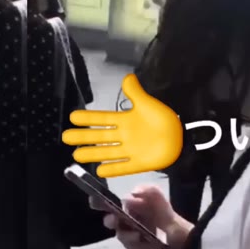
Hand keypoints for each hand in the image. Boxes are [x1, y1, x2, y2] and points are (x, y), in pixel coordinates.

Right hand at [62, 74, 182, 177]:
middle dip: (84, 137)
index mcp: (126, 120)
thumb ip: (136, 93)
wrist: (182, 136)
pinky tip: (99, 171)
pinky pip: (123, 167)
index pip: (103, 119)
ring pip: (108, 152)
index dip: (89, 119)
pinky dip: (112, 169)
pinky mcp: (140, 163)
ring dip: (93, 153)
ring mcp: (131, 150)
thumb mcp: (148, 104)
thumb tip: (127, 77)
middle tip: (66, 138)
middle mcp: (125, 136)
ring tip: (76, 155)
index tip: (73, 118)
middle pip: (100, 137)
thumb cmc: (165, 119)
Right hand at [95, 184, 175, 248]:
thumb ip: (146, 190)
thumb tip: (133, 194)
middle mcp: (121, 220)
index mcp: (123, 206)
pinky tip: (148, 242)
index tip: (93, 201)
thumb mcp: (155, 194)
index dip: (97, 202)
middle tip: (115, 220)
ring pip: (121, 236)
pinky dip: (139, 244)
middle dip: (110, 221)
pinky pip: (133, 247)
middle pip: (109, 221)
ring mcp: (126, 234)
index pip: (104, 203)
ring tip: (138, 234)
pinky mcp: (135, 246)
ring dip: (128, 235)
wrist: (173, 227)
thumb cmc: (159, 208)